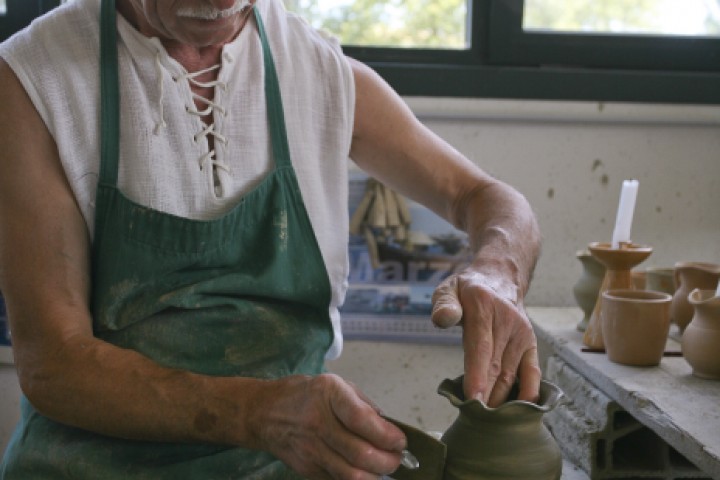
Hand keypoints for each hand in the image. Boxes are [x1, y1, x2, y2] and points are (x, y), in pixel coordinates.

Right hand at [249, 373, 405, 479]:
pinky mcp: (307, 469)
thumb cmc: (303, 395)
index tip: (400, 440)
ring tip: (383, 467)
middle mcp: (318, 422)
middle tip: (397, 457)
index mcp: (328, 394)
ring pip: (351, 475)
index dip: (386, 435)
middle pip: (360, 454)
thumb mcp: (336, 384)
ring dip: (375, 476)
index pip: (361, 420)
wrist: (264, 413)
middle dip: (388, 461)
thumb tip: (388, 427)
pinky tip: (363, 471)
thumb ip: (363, 404)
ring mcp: (310, 449)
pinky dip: (356, 479)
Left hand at [431, 271, 540, 406]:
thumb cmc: (468, 289)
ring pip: (512, 375)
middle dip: (487, 396)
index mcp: (484, 307)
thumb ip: (444, 304)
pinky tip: (517, 412)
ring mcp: (522, 334)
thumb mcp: (448, 288)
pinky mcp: (531, 345)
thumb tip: (442, 319)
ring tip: (488, 421)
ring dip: (501, 400)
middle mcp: (508, 322)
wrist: (499, 278)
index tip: (473, 399)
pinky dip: (527, 394)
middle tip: (475, 419)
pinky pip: (532, 373)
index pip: (481, 346)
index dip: (477, 375)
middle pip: (497, 367)